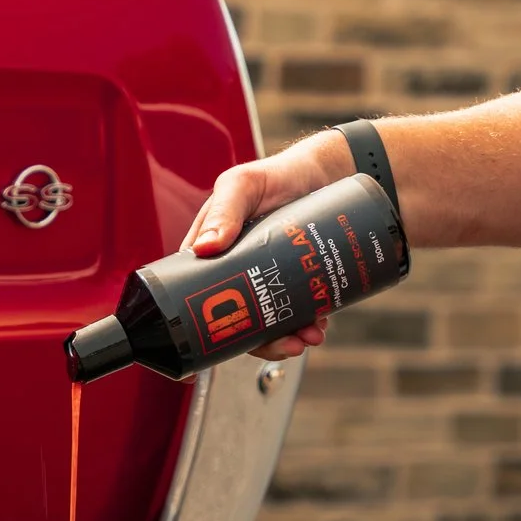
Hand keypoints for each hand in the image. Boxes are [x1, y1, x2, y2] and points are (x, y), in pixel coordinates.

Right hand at [180, 136, 348, 360]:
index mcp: (210, 255)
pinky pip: (295, 312)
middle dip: (262, 340)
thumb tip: (203, 249)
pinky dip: (307, 324)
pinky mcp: (292, 281)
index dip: (207, 326)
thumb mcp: (243, 186)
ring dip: (288, 336)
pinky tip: (320, 322)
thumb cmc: (276, 176)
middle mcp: (235, 272)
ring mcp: (266, 279)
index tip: (219, 346)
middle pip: (238, 319)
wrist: (324, 174)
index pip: (197, 297)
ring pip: (269, 321)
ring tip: (311, 334)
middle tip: (287, 343)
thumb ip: (223, 211)